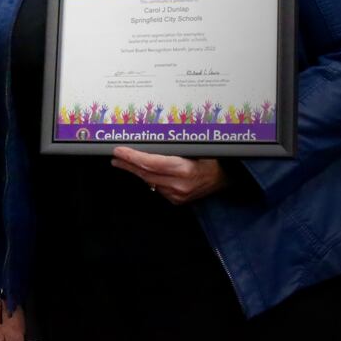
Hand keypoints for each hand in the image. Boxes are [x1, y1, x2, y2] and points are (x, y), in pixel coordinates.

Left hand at [110, 147, 226, 204]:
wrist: (225, 178)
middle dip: (128, 164)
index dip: (132, 157)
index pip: (150, 163)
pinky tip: (144, 172)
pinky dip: (150, 178)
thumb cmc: (210, 158)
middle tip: (115, 156)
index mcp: (184, 169)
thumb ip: (172, 148)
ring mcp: (178, 195)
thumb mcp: (194, 148)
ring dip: (136, 171)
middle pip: (146, 174)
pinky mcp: (177, 201)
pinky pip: (157, 187)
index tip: (119, 151)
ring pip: (150, 181)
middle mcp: (179, 185)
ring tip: (123, 162)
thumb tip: (148, 140)